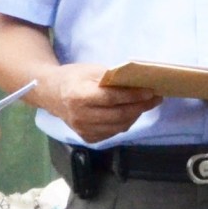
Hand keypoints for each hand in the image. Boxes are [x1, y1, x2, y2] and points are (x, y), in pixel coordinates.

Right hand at [38, 63, 161, 143]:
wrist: (51, 94)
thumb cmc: (73, 77)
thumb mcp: (91, 70)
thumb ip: (112, 77)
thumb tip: (137, 82)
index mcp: (79, 96)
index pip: (111, 98)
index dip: (133, 96)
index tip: (150, 91)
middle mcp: (80, 116)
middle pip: (118, 115)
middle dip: (140, 107)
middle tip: (155, 99)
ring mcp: (83, 130)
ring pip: (118, 126)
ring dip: (135, 116)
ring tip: (147, 105)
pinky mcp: (87, 138)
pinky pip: (112, 133)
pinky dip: (125, 123)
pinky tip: (131, 113)